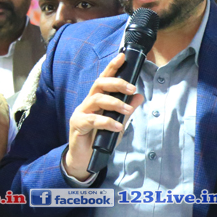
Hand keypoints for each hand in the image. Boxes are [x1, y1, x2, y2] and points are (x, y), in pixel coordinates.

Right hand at [64, 53, 144, 180]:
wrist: (84, 159)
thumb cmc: (99, 138)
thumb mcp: (118, 124)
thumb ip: (127, 111)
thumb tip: (139, 96)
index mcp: (96, 100)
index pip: (104, 79)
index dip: (112, 67)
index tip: (122, 57)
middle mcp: (87, 103)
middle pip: (99, 84)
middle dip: (116, 83)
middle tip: (132, 88)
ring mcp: (80, 113)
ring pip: (96, 100)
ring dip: (115, 103)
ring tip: (128, 110)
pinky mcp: (77, 125)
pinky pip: (93, 120)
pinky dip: (107, 122)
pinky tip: (118, 127)